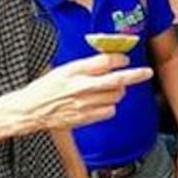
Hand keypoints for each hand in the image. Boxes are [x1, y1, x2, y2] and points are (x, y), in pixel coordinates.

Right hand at [17, 53, 153, 134]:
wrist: (30, 110)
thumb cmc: (45, 88)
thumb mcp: (63, 70)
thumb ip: (85, 67)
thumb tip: (108, 62)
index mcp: (74, 71)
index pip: (105, 61)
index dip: (119, 59)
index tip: (125, 59)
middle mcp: (81, 86)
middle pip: (116, 80)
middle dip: (135, 75)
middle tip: (146, 72)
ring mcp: (84, 104)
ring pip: (115, 96)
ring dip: (119, 92)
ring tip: (111, 90)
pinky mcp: (84, 117)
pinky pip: (109, 111)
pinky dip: (110, 107)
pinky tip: (102, 103)